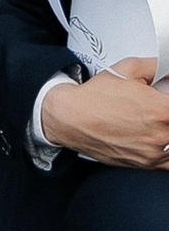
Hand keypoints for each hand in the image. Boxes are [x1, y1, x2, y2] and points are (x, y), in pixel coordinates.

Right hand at [41, 62, 168, 167]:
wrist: (71, 117)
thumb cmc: (95, 97)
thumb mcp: (128, 68)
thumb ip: (157, 66)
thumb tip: (167, 69)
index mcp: (160, 110)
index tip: (166, 96)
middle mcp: (160, 134)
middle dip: (166, 115)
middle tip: (159, 109)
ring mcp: (153, 153)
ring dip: (167, 131)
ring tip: (157, 122)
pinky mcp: (145, 164)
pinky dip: (167, 150)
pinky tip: (160, 140)